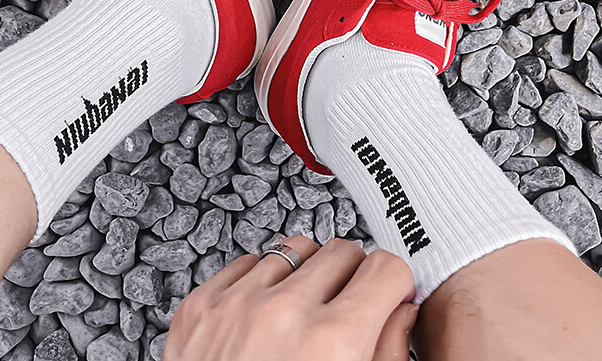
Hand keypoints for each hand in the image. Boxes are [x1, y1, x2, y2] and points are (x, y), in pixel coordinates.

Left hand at [164, 235, 416, 360]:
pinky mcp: (200, 307)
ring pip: (294, 250)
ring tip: (302, 316)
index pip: (384, 266)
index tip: (387, 294)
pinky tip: (266, 317)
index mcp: (333, 343)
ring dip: (305, 277)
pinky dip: (262, 283)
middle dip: (353, 276)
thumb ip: (388, 352)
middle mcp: (283, 314)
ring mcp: (235, 305)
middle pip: (342, 250)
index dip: (391, 283)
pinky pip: (247, 263)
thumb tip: (401, 308)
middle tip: (348, 307)